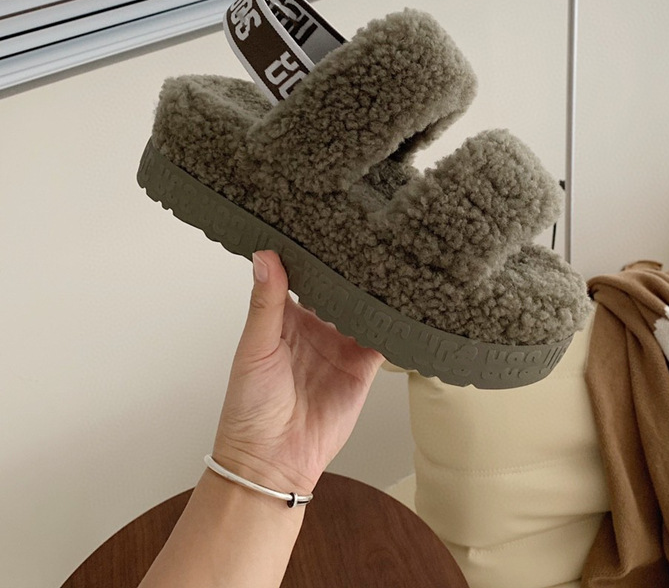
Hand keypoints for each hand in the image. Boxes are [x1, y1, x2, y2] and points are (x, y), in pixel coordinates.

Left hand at [211, 250, 384, 495]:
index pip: (302, 275)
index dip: (312, 252)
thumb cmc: (250, 406)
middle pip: (337, 289)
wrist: (272, 460)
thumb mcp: (255, 347)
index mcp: (285, 317)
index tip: (325, 221)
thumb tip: (265, 255)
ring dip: (374, 290)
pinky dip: (393, 323)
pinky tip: (404, 301)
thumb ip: (266, 303)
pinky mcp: (363, 367)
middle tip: (368, 233)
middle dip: (350, 267)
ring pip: (362, 308)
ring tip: (390, 258)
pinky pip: (382, 339)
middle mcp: (315, 327)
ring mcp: (341, 345)